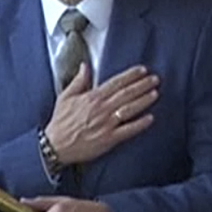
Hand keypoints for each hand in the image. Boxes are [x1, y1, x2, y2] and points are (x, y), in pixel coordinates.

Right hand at [44, 62, 158, 166]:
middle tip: (155, 79)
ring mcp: (107, 123)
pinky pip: (128, 130)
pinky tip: (150, 118)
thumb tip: (85, 66)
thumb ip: (78, 81)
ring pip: (130, 109)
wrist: (56, 145)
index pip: (116, 82)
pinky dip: (140, 124)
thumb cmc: (60, 122)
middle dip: (142, 85)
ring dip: (144, 100)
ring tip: (155, 94)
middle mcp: (102, 108)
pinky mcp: (109, 138)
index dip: (131, 75)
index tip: (143, 71)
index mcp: (92, 97)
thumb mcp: (65, 96)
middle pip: (127, 93)